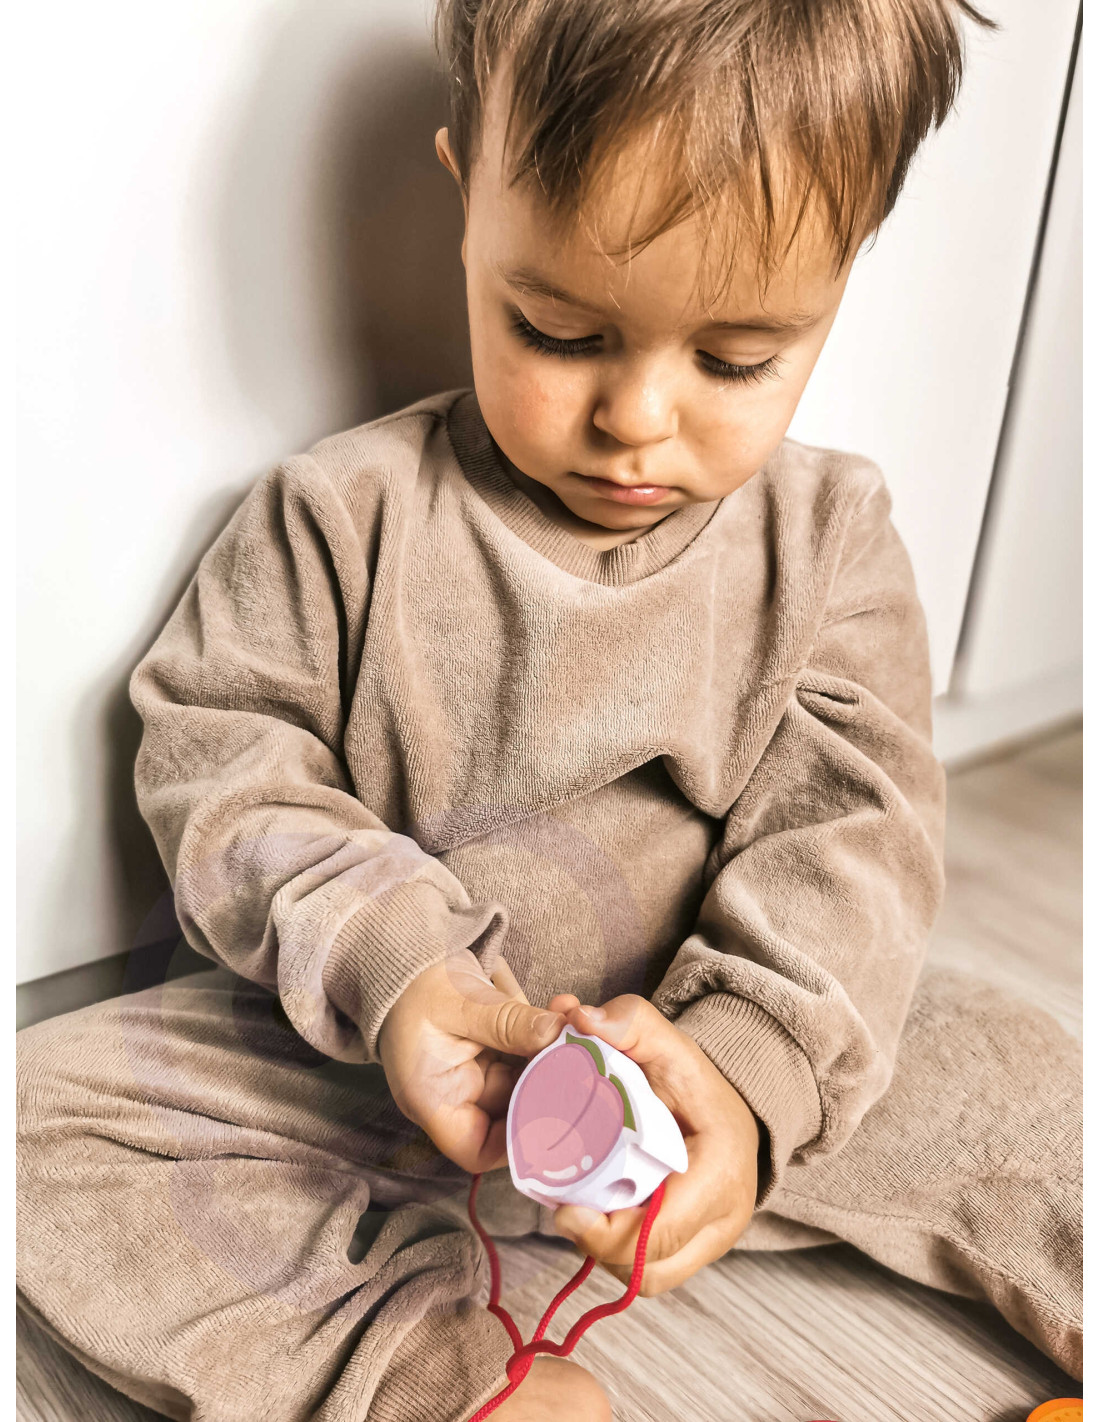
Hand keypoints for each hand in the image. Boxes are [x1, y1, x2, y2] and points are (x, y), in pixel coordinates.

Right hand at [377, 951, 564, 1173]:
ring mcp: (475, 1073)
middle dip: (549, 1084)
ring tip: (572, 1024)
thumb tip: (557, 1034)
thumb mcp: (459, 1003)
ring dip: (552, 1056)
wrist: (404, 953)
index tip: (558, 1109)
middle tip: (579, 1056)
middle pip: (512, 1112)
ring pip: (526, 1081)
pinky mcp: (489, 1052)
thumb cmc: (415, 984)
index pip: (478, 1150)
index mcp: (434, 1099)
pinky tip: (561, 1013)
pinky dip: (544, 1038)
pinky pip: (525, 1056)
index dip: (519, 1142)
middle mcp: (456, 1094)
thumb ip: (508, 1022)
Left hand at [546, 993, 759, 1296]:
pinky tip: (596, 1220)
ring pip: (650, 1276)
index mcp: (721, 1170)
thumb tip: (578, 1018)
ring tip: (576, 1213)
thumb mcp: (668, 1041)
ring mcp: (715, 1239)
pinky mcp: (698, 1247)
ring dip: (607, 1254)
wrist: (731, 1103)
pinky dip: (619, 1254)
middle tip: (562, 1210)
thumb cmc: (697, 1078)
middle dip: (600, 1246)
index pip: (662, 1229)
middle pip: (652, 1266)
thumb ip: (630, 1022)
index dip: (608, 1234)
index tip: (565, 1213)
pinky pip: (653, 1270)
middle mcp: (725, 1216)